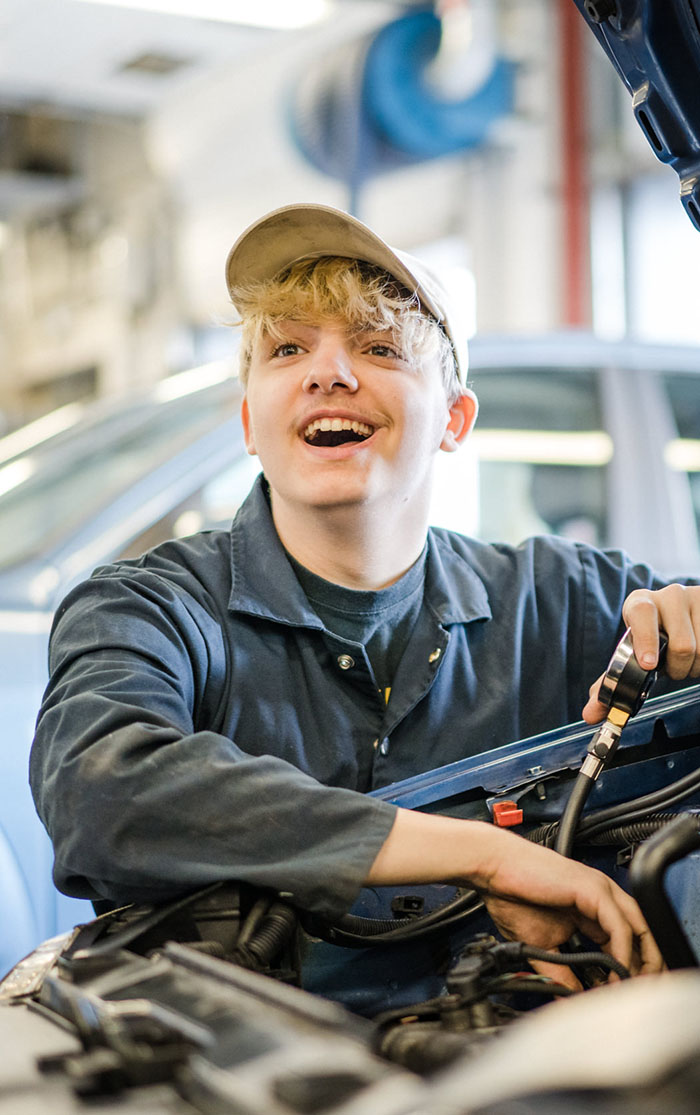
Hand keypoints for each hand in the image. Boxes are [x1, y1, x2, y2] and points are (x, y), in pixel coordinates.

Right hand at [477, 835, 661, 988]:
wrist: (493, 869)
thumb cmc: (510, 895)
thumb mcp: (539, 945)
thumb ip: (560, 971)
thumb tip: (572, 996)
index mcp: (592, 909)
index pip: (627, 942)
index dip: (631, 970)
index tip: (624, 995)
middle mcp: (602, 897)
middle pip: (644, 933)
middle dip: (649, 967)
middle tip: (641, 995)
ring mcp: (600, 890)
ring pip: (641, 928)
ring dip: (643, 963)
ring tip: (632, 990)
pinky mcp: (593, 889)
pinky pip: (619, 926)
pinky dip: (621, 953)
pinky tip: (615, 973)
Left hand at [582, 584, 699, 722]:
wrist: (685, 615)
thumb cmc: (653, 635)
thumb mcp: (632, 650)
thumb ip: (610, 682)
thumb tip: (591, 714)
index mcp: (641, 603)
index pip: (643, 613)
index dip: (646, 641)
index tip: (649, 665)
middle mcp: (669, 595)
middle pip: (681, 645)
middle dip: (676, 669)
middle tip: (670, 668)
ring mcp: (695, 598)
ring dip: (693, 667)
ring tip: (683, 659)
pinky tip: (697, 656)